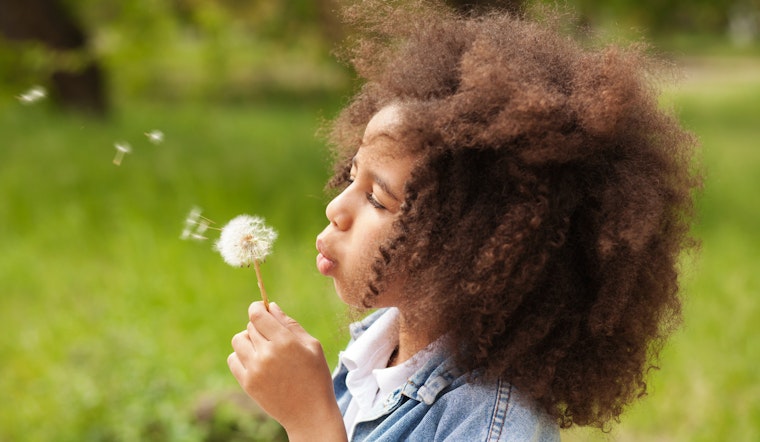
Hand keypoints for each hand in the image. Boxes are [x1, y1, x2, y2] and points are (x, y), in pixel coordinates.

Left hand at [227, 302, 346, 440]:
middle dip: (260, 326)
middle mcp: (267, 354)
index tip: (261, 308)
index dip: (257, 307)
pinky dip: (241, 356)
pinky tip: (256, 361)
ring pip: (238, 340)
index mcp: (285, 342)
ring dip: (248, 340)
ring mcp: (255, 370)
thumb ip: (290, 324)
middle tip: (273, 337)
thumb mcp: (312, 345)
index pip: (257, 315)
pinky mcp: (247, 383)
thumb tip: (270, 306)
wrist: (310, 413)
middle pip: (250, 327)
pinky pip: (233, 359)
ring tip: (263, 349)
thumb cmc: (315, 376)